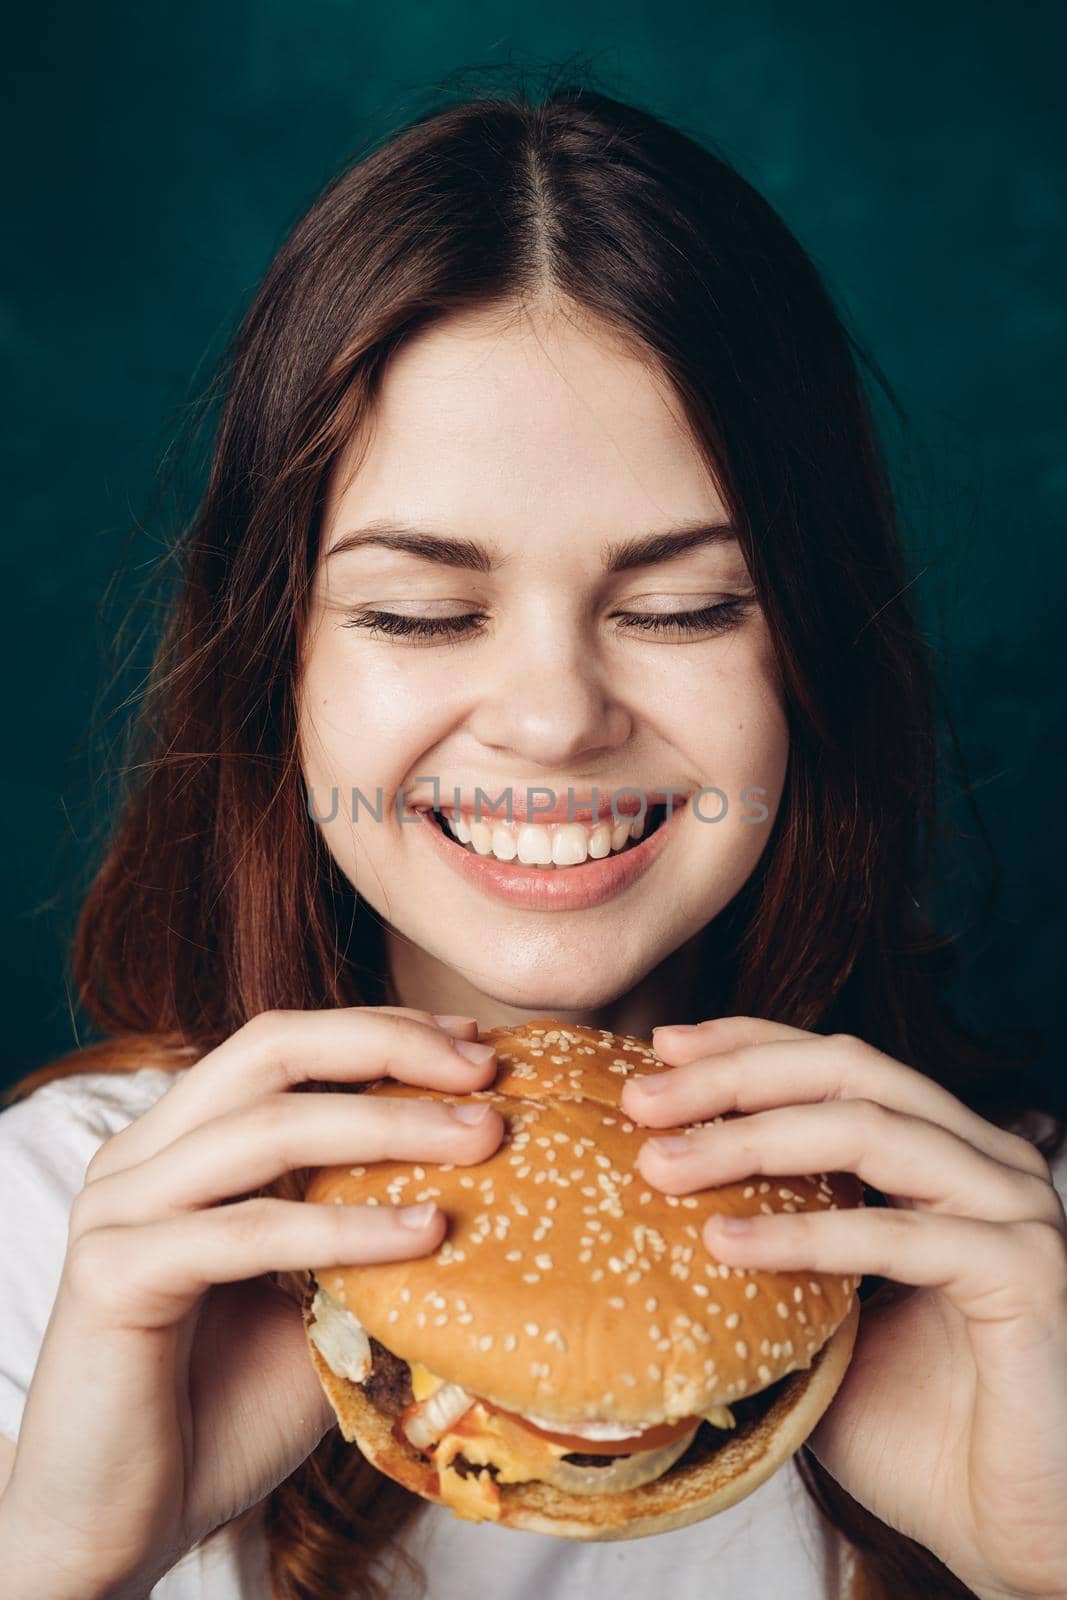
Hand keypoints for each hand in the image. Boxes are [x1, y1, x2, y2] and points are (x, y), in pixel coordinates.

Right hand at [0, 1007, 501, 1599]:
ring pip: (267, 1128)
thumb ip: (366, 1229)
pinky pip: (247, 1231)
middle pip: (271, 1047)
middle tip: (486, 1067)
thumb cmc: (224, 1408)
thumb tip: (487, 1181)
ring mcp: (119, 1207)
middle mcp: (142, 1153)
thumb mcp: (316, 1298)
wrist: (119, 1527)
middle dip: (389, 1044)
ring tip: (481, 1138)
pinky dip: (344, 1226)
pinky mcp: (114, 1274)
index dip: (383, 1029)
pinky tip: (424, 1234)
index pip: (287, 1042)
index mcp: (183, 1141)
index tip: (477, 1041)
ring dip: (388, 1123)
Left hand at [620, 1015, 1066, 1599]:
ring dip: (751, 1138)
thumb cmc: (916, 1430)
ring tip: (662, 1166)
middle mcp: (987, 1163)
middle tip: (642, 1100)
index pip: (840, 1064)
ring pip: (869, 1130)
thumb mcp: (817, 1320)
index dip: (750, 1043)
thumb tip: (650, 1203)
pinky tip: (724, 1241)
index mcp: (944, 1155)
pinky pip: (898, 1235)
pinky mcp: (1026, 1273)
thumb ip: (766, 1250)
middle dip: (736, 1075)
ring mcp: (1015, 1210)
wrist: (1008, 1532)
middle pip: (851, 1071)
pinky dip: (802, 1233)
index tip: (661, 1047)